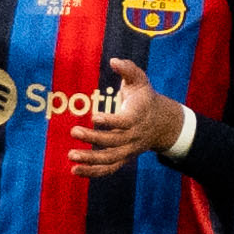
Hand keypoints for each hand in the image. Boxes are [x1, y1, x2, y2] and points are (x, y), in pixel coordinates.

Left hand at [65, 69, 182, 175]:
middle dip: (93, 138)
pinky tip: (75, 170)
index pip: (125, 122)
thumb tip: (113, 60)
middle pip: (114, 141)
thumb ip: (128, 69)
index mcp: (138, 116)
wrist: (162, 123)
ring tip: (71, 155)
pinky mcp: (124, 158)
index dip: (110, 121)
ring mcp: (129, 149)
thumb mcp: (140, 80)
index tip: (94, 117)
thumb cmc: (145, 98)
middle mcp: (134, 136)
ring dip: (90, 159)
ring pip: (110, 158)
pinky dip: (93, 172)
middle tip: (73, 132)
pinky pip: (109, 169)